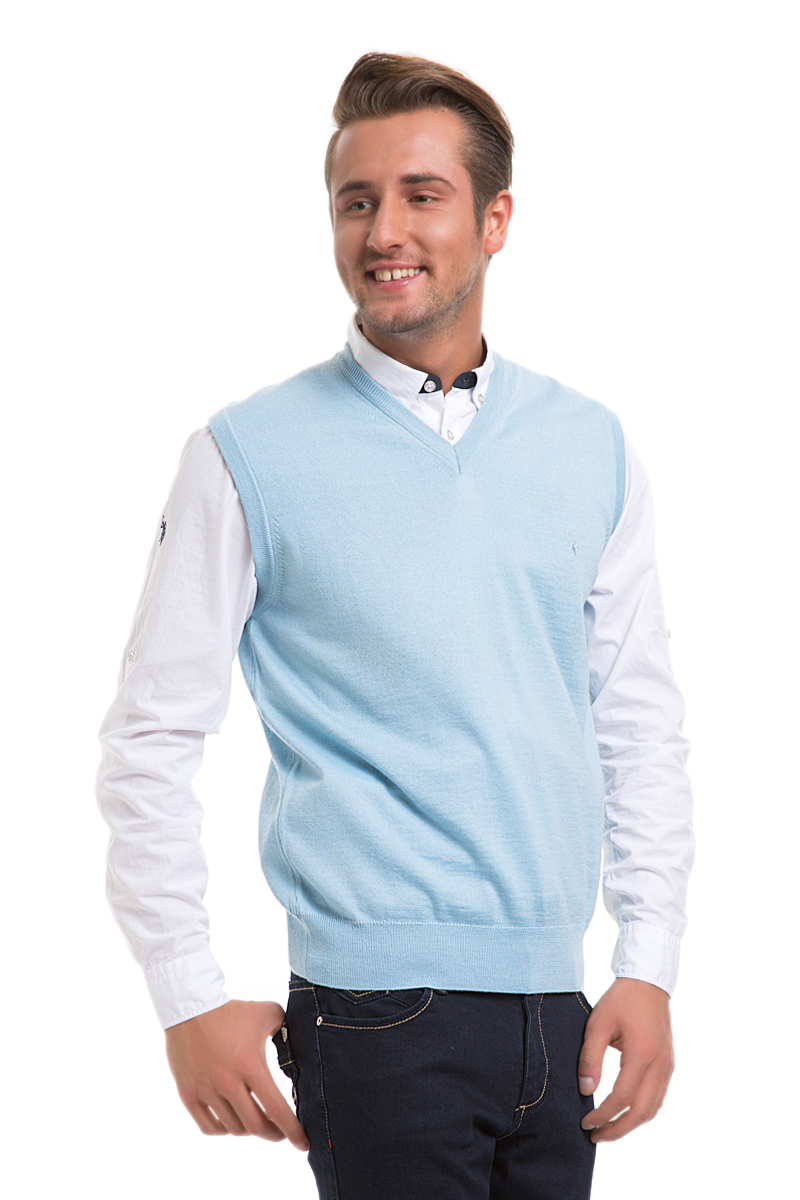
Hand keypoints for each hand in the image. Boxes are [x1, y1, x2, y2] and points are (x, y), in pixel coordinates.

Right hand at [164, 998, 308, 1147]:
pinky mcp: (189, 1094)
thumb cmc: (232, 1011)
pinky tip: (232, 1122)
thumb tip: (298, 1048)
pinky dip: (224, 1130)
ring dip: (250, 1130)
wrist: (191, 1006)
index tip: (303, 1143)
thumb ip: (287, 1031)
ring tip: (258, 1122)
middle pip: (255, 1126)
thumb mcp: (268, 1013)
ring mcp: (206, 1091)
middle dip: (274, 1134)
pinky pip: (208, 1126)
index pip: (277, 1109)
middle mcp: (228, 1083)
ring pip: (233, 1128)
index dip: (293, 1130)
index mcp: (251, 1066)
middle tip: (281, 1133)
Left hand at [577, 978, 673, 1142]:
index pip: (622, 1097)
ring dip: (631, 1124)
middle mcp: (660, 1064)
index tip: (585, 1122)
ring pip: (653, 1108)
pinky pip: (658, 1097)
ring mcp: (668, 1065)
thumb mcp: (597, 1024)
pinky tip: (625, 1113)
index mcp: (642, 1054)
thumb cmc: (620, 1000)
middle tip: (595, 1136)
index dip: (602, 1115)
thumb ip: (590, 1058)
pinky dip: (642, 1111)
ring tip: (608, 1130)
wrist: (648, 981)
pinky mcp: (669, 1064)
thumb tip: (585, 1090)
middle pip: (641, 1112)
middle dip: (618, 1130)